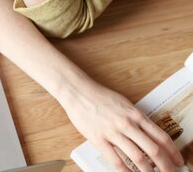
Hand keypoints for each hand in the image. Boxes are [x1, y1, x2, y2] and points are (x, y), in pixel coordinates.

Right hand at [60, 81, 183, 171]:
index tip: (178, 161)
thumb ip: (137, 119)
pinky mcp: (99, 139)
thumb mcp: (125, 104)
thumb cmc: (100, 97)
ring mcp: (113, 132)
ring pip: (138, 158)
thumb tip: (150, 134)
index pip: (161, 137)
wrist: (78, 92)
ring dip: (148, 171)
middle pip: (154, 150)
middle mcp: (128, 124)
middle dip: (165, 166)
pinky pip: (116, 161)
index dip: (173, 152)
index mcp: (136, 115)